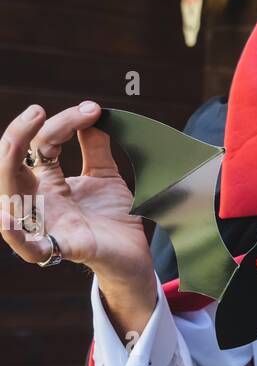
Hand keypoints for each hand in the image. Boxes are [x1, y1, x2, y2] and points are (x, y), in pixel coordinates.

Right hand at [0, 101, 152, 284]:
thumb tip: (91, 113)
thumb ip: (96, 147)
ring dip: (8, 168)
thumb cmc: (114, 218)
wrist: (134, 254)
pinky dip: (16, 236)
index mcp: (49, 182)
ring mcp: (49, 224)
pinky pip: (31, 248)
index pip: (41, 144)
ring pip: (12, 198)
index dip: (63, 122)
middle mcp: (42, 201)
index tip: (93, 110)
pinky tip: (7, 219)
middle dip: (19, 135)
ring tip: (17, 142)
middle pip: (12, 165)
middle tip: (38, 111)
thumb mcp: (105, 176)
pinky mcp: (65, 247)